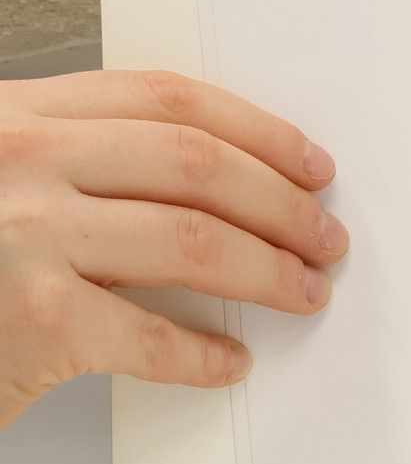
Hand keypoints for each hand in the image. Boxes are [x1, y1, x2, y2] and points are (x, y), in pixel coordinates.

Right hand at [0, 70, 345, 428]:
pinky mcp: (30, 323)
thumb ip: (67, 166)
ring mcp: (20, 236)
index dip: (255, 130)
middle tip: (325, 235)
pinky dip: (203, 357)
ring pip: (195, 243)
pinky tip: (226, 363)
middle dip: (283, 203)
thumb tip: (208, 190)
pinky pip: (151, 339)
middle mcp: (18, 159)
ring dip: (269, 272)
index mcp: (12, 115)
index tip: (309, 162)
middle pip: (198, 166)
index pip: (164, 100)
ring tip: (302, 291)